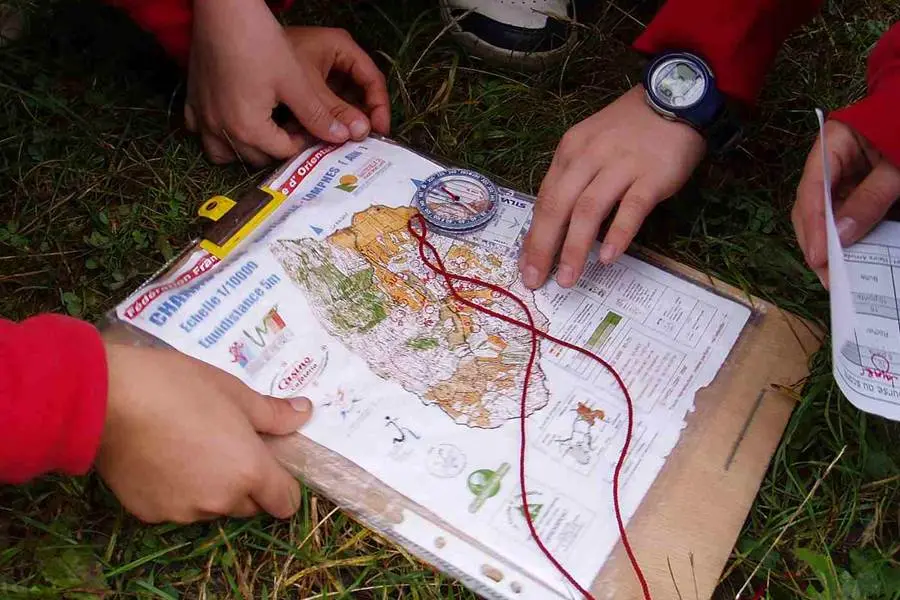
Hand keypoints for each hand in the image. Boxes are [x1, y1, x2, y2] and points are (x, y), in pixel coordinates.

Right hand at [95, 342, 312, 523]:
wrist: (108, 399)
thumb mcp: (234, 391)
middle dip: (247, 483)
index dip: (283, 486)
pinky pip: (176, 507)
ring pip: (212, 507)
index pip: (285, 502)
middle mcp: (220, 500)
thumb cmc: (177, 386)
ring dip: (211, 488)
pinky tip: (161, 457)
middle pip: (249, 505)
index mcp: (249, 471)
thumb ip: (272, 413)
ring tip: (190, 446)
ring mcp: (183, 511)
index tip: (271, 464)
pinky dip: (177, 490)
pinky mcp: (150, 513)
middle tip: (227, 446)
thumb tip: (303, 413)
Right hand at [185, 0, 389, 165]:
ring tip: (264, 130)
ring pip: (223, 153)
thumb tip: (340, 137)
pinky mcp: (192, 101)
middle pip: (255, 157)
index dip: (303, 142)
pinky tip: (232, 117)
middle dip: (276, 148)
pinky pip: (201, 131)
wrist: (224, 12)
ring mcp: (202, 117)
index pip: (283, 152)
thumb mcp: (295, 82)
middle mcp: (221, 130)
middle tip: (294, 127)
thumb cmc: (260, 43)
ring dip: (244, 150)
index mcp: (249, 129)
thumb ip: (316, 115)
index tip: (313, 127)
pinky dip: (217, 132)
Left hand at [519, 85, 705, 288]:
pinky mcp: (652, 175)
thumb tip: (553, 225)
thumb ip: (573, 180)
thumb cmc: (628, 130)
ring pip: (589, 210)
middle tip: (535, 279)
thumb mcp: (590, 145)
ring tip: (567, 278)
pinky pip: (631, 208)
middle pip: (558, 206)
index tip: (525, 265)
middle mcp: (590, 158)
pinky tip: (606, 258)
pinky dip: (617, 234)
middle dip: (543, 247)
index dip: (533, 235)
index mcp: (570, 152)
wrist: (675, 98)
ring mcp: (621, 166)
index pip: (545, 199)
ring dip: (575, 248)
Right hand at [793, 119, 899, 285]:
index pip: (813, 187)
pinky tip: (848, 258)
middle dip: (815, 241)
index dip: (814, 223)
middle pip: (809, 205)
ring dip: (826, 244)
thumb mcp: (897, 167)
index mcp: (834, 141)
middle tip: (825, 274)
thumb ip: (871, 198)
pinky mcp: (855, 190)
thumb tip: (843, 236)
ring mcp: (840, 177)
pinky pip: (843, 216)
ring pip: (821, 216)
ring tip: (833, 274)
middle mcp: (829, 162)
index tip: (818, 255)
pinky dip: (844, 238)